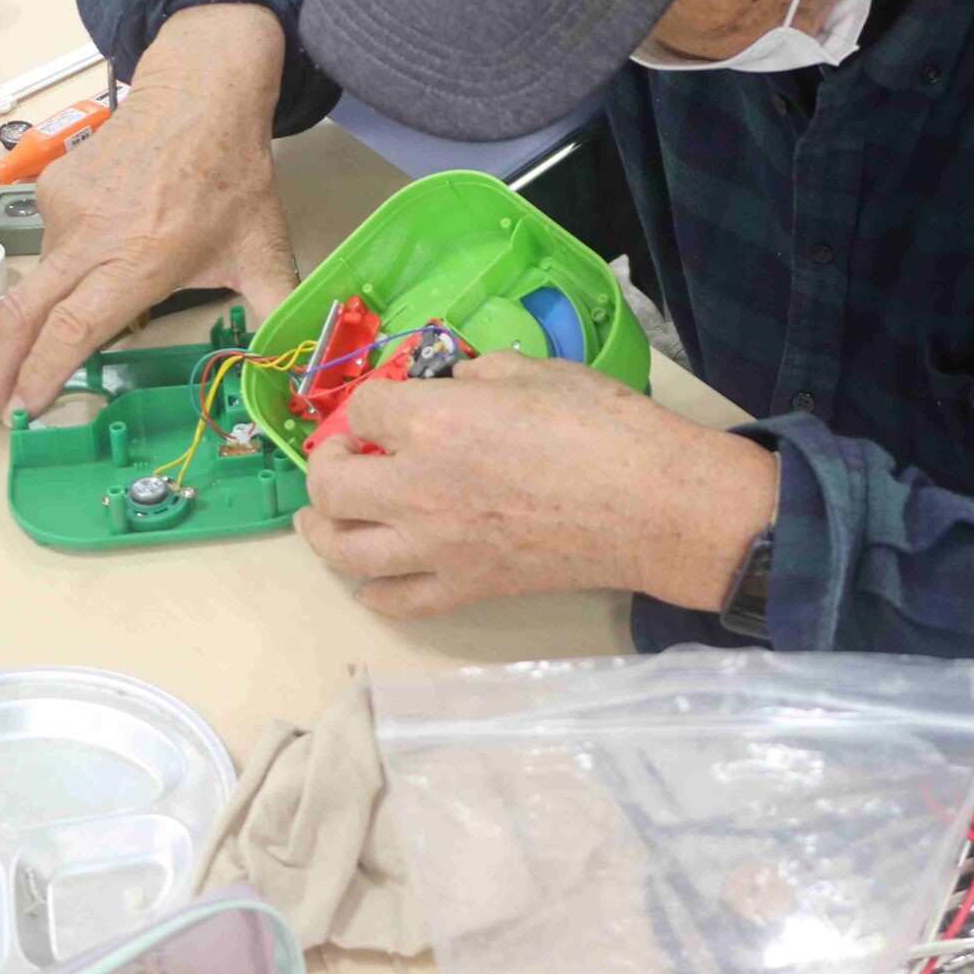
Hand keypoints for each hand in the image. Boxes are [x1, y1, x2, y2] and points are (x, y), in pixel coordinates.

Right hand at [0, 4, 301, 418]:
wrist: (200, 93)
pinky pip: (51, 241)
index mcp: (139, 260)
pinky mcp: (52, 188)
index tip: (25, 409)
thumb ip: (276, 313)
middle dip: (0, 368)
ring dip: (55, 304)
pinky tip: (110, 242)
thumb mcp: (263, 250)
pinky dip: (70, 260)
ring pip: (44, 278)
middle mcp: (91, 237)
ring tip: (104, 285)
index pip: (73, 330)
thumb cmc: (231, 176)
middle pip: (25, 314)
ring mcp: (64, 209)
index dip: (42, 374)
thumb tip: (295, 369)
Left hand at [295, 351, 780, 618]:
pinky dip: (372, 590)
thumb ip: (480, 375)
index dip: (371, 403)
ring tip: (324, 517)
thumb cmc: (603, 426)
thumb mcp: (537, 372)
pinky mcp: (464, 587)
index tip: (387, 406)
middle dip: (326, 467)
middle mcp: (417, 488)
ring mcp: (436, 546)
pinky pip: (394, 601)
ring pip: (343, 550)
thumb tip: (457, 384)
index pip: (364, 410)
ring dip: (322, 530)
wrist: (650, 504)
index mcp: (433, 423)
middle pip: (330, 486)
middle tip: (343, 457)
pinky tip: (371, 576)